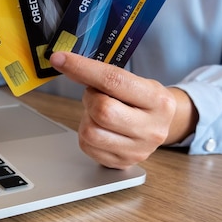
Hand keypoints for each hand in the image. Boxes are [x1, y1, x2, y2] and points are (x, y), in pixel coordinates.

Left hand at [49, 51, 197, 168]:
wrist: (160, 126)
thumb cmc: (143, 100)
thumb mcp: (135, 81)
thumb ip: (105, 75)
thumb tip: (66, 63)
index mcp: (157, 100)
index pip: (114, 80)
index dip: (83, 68)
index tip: (60, 59)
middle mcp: (152, 128)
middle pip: (102, 110)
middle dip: (90, 98)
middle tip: (96, 96)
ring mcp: (138, 150)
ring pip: (91, 132)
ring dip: (87, 118)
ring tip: (99, 113)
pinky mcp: (123, 162)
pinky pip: (87, 146)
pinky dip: (85, 133)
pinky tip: (99, 128)